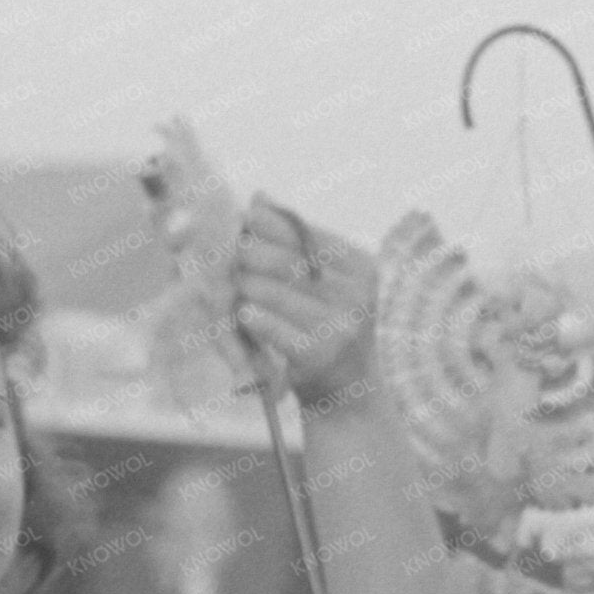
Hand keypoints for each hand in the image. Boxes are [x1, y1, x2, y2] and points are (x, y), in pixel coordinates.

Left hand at [231, 200, 378, 412]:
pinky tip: (244, 313)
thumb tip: (259, 197)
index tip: (245, 217)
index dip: (272, 224)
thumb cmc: (329, 328)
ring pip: (274, 292)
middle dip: (251, 253)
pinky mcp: (318, 356)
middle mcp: (358, 295)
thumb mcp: (326, 284)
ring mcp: (340, 326)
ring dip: (245, 286)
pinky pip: (272, 328)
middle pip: (288, 260)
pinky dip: (252, 317)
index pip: (309, 235)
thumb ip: (297, 242)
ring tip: (234, 287)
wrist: (348, 396)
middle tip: (231, 255)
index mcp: (363, 268)